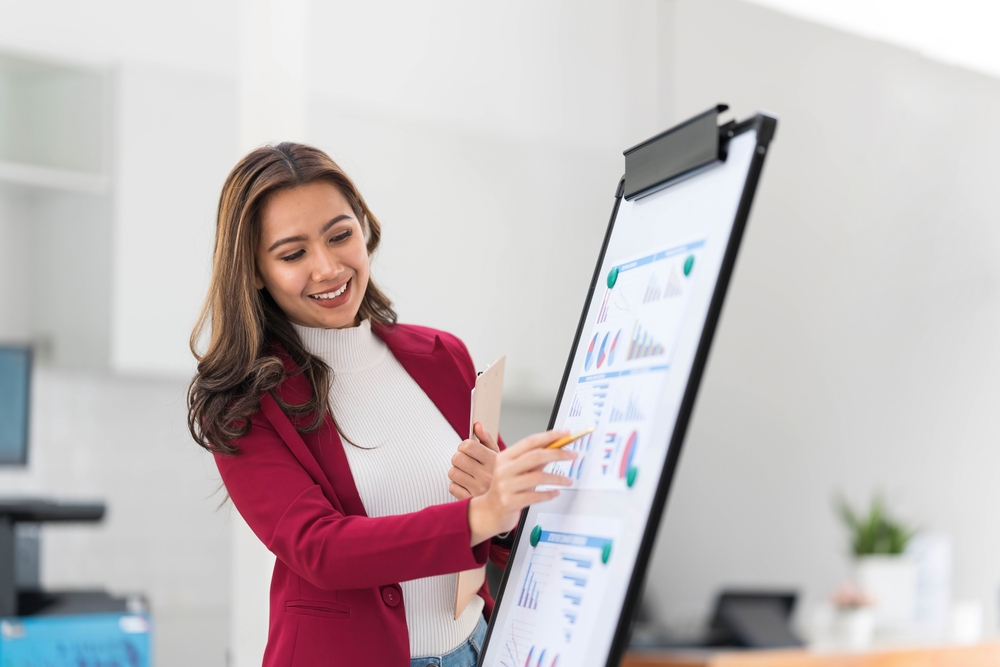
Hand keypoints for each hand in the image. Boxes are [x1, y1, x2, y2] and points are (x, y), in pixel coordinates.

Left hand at [448, 422, 499, 499]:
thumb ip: (486, 439)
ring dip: (456, 471)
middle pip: (457, 458)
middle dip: (458, 457)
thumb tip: (477, 425)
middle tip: (465, 461)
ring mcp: (477, 489)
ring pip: (452, 472)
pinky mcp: (470, 500)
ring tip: (466, 473)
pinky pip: (452, 487)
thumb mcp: (499, 455)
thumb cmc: (502, 474)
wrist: (511, 498)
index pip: (468, 446)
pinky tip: (465, 484)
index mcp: (493, 461)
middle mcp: (486, 475)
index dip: (464, 445)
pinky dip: (456, 485)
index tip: (467, 449)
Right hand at [467, 429, 575, 545]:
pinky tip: (556, 492)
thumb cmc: (506, 489)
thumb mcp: (516, 471)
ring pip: (538, 477)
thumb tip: (557, 447)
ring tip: (569, 480)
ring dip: (557, 478)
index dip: (549, 436)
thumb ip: (534, 460)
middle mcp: (504, 469)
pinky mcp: (510, 502)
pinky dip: (549, 494)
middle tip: (573, 454)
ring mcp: (505, 486)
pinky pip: (535, 496)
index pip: (530, 441)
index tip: (566, 433)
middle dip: (558, 453)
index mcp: (505, 457)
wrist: (489, 512)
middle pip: (535, 456)